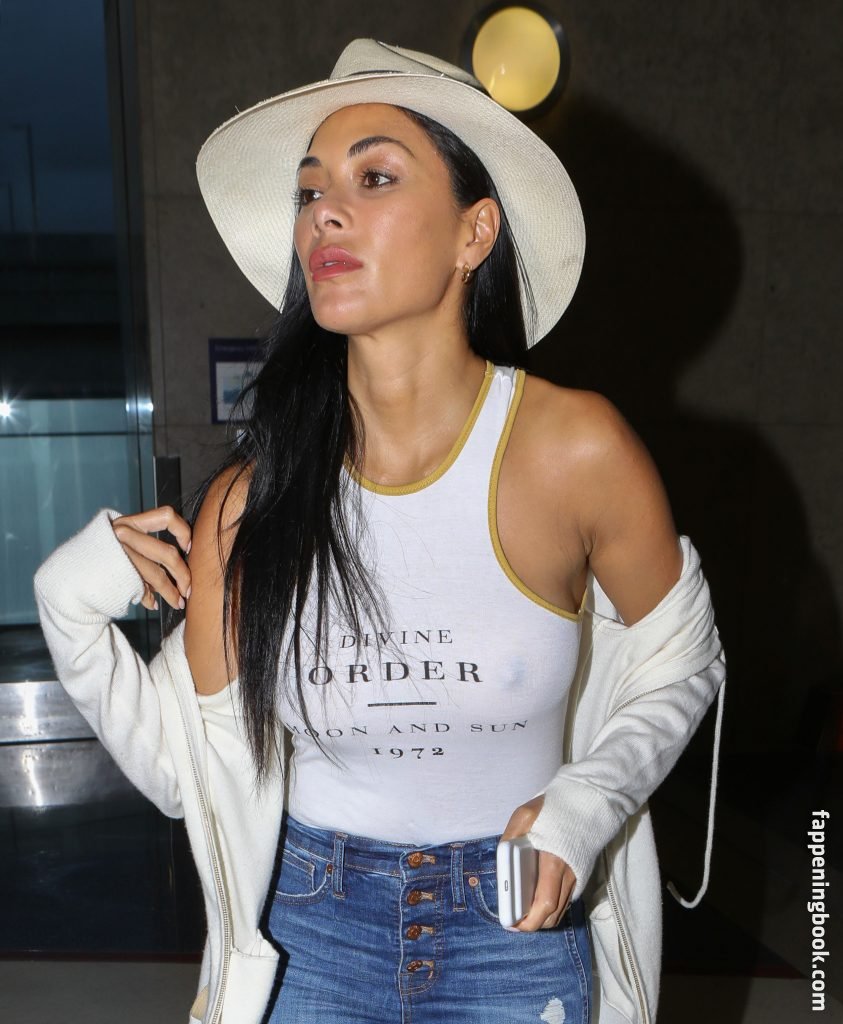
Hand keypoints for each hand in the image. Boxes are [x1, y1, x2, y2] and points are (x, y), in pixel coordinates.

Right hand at [111, 506, 191, 612]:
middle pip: (167, 552)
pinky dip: (151, 598)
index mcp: (130, 522)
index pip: (167, 516)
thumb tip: (181, 564)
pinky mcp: (115, 574)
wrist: (66, 573)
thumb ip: (147, 545)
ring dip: (171, 592)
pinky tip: (154, 603)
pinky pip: (142, 587)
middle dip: (183, 574)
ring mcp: (119, 554)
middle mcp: (124, 534)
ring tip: (178, 603)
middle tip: (188, 589)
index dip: (183, 531)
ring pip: (157, 574)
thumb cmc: (101, 557)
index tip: (188, 548)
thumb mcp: (122, 540)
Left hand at [500, 795, 576, 931]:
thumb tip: (503, 858)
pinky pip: (567, 900)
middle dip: (533, 924)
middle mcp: (569, 874)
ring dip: (543, 918)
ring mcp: (578, 876)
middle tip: (515, 923)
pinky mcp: (581, 875)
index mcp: (554, 861)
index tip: (512, 924)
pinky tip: (538, 900)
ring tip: (523, 914)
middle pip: (552, 914)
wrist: (586, 802)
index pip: (544, 903)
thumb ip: (512, 836)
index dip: (528, 920)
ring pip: (561, 910)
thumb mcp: (525, 815)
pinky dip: (553, 907)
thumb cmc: (554, 809)